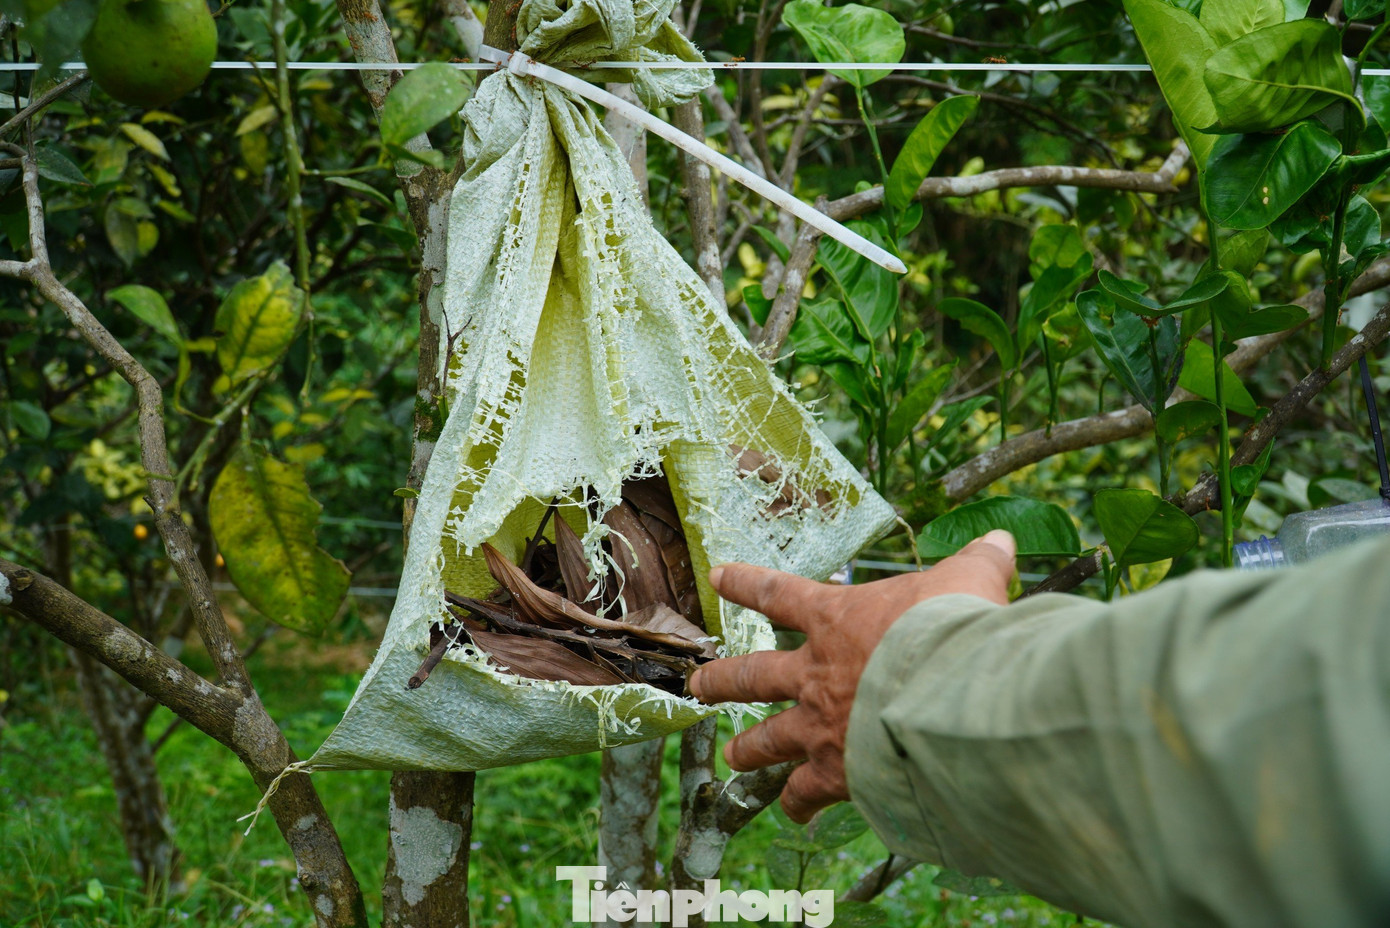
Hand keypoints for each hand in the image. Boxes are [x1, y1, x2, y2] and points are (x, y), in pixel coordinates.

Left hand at [689, 530, 1015, 822]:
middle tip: (698, 684)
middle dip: (722, 680)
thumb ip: (981, 563)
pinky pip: (806, 792)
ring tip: (732, 759)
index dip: (747, 583)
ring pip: (766, 739)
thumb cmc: (955, 630)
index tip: (718, 577)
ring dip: (748, 750)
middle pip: (752, 675)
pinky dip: (800, 804)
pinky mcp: (836, 772)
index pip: (779, 594)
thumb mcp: (970, 581)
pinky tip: (797, 814)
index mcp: (835, 618)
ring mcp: (819, 724)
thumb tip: (1004, 542)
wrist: (950, 697)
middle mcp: (815, 672)